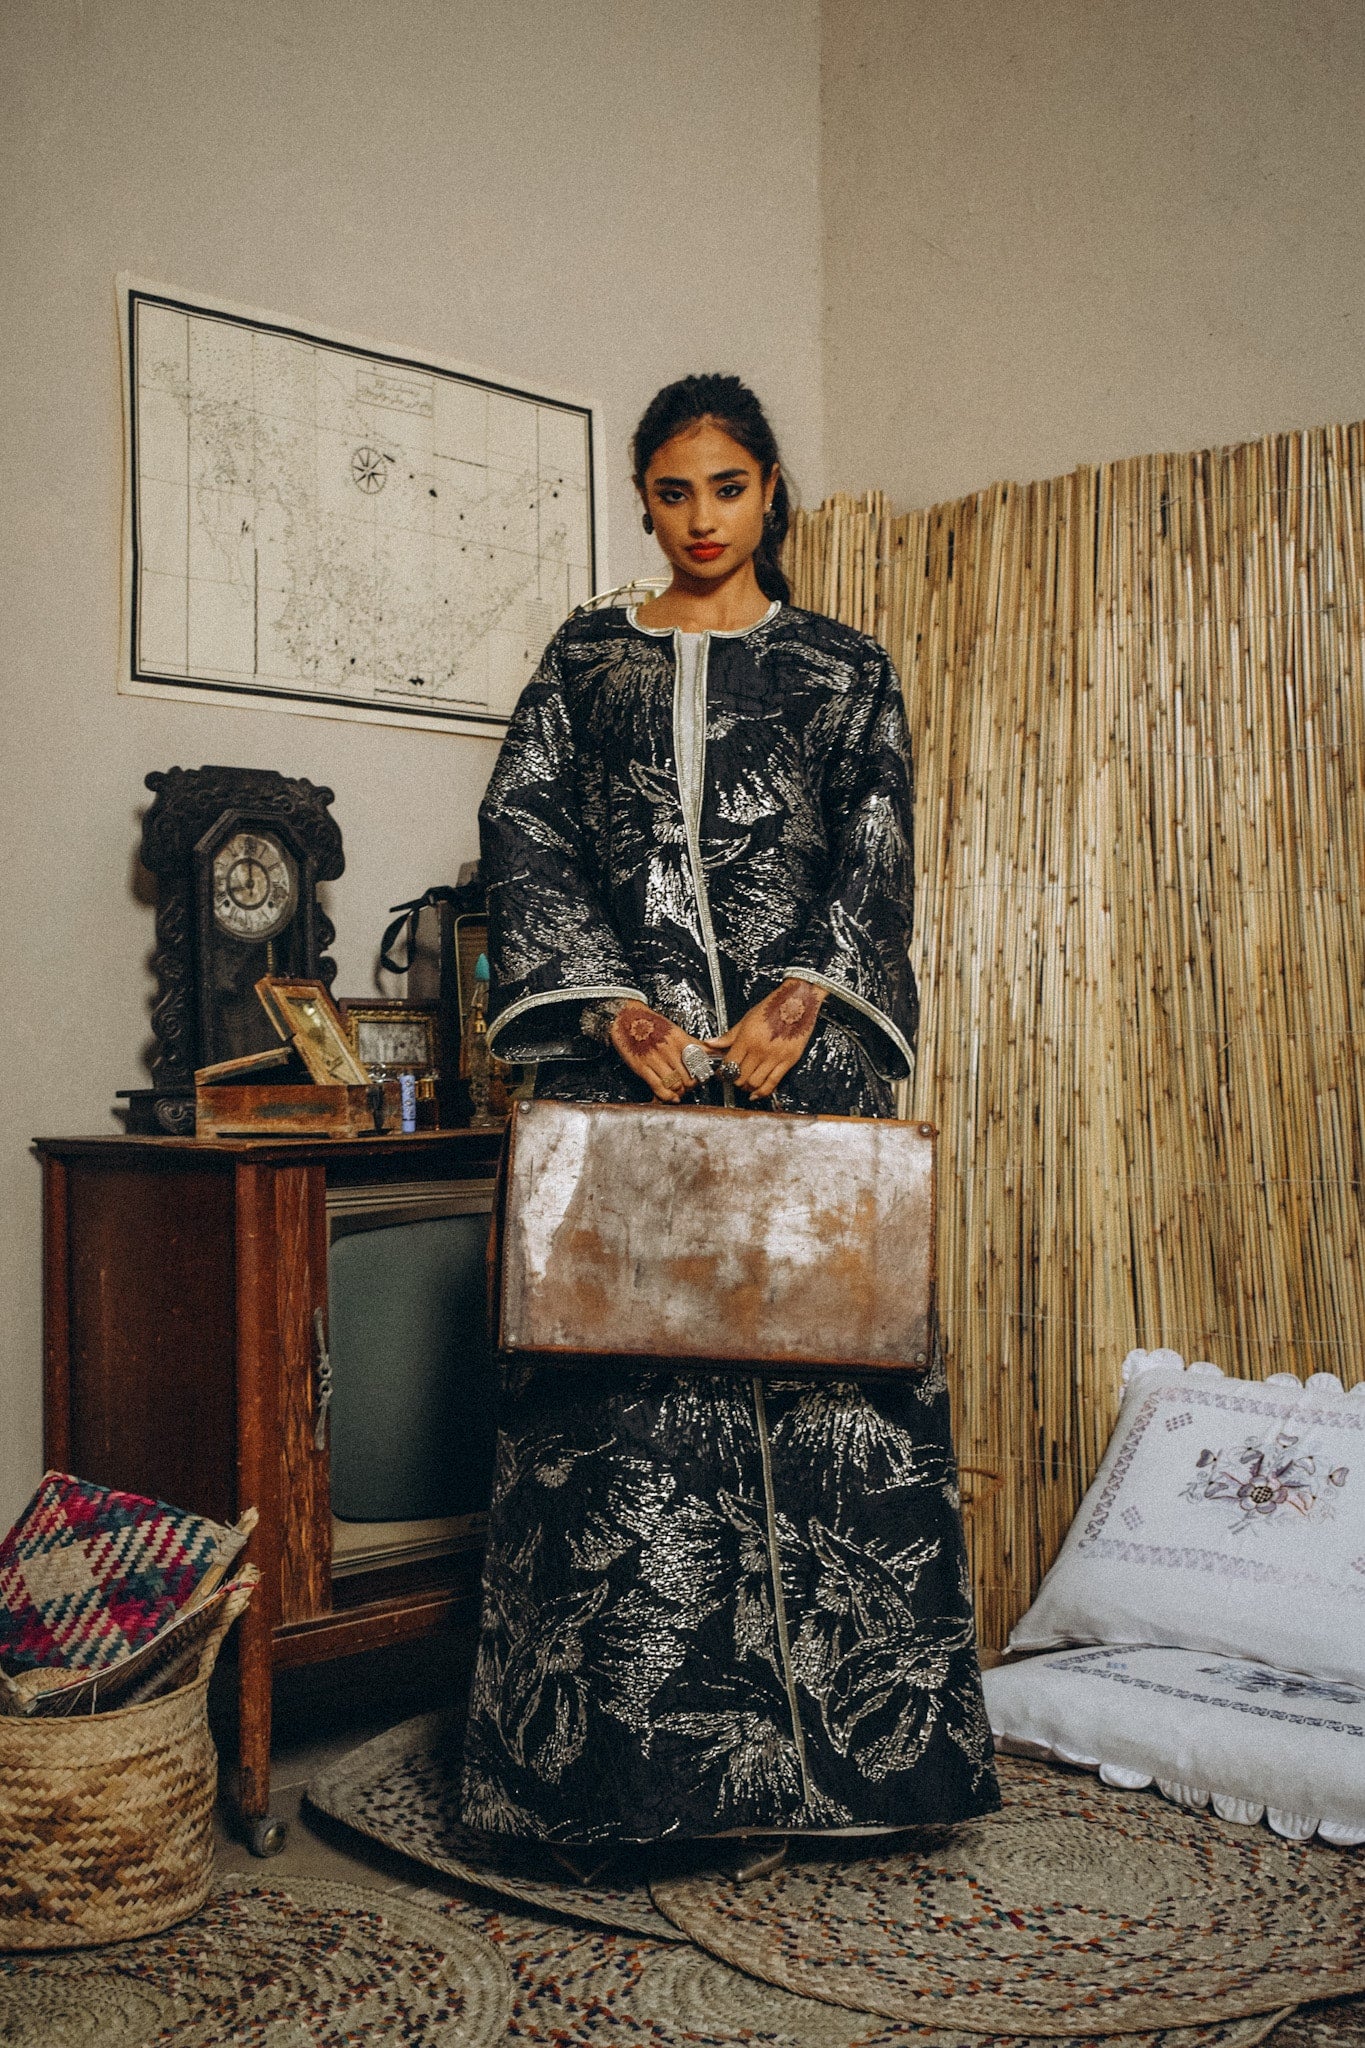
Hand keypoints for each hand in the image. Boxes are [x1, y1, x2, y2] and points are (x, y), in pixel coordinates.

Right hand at [609, 1002, 707, 1103]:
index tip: (701, 1079)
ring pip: (674, 1084)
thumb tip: (710, 1052)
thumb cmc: (650, 1023)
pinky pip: (658, 1086)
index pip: (698, 1064)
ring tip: (678, 1090)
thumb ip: (693, 1042)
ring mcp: (654, 1058)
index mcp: (679, 1039)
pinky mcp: (641, 1066)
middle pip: (687, 1078)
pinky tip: (670, 1097)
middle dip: (690, 1086)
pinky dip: (666, 1096)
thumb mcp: (675, 1029)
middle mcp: (668, 1049)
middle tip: (688, 1086)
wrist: (626, 1017)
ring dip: (678, 1091)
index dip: (702, 1075)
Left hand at [706, 979, 825, 1097]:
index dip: (722, 1072)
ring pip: (755, 1083)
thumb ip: (729, 1035)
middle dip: (734, 1081)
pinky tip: (756, 1094)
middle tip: (733, 1079)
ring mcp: (775, 1056)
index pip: (729, 1063)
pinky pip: (773, 1083)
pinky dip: (763, 1092)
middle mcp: (760, 1049)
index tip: (721, 1073)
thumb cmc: (772, 1007)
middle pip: (740, 1076)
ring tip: (745, 1084)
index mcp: (747, 1038)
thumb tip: (711, 1043)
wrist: (798, 1001)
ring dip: (747, 1087)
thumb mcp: (747, 1019)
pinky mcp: (788, 1061)